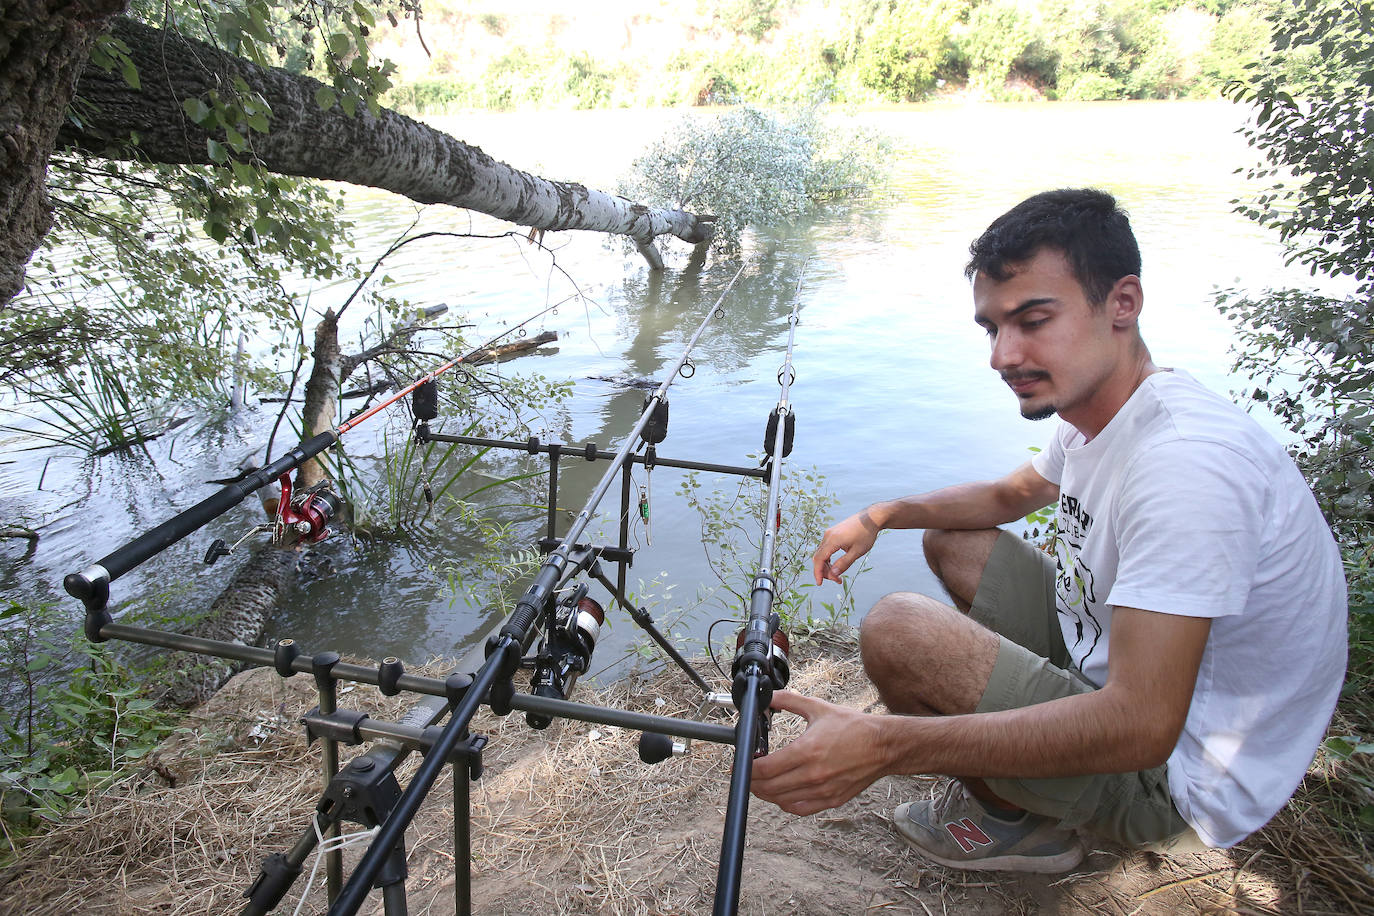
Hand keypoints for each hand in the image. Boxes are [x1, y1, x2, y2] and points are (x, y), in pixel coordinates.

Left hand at [750, 690, 889, 815]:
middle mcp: (813, 775)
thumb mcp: (818, 708)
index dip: (747, 769)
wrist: (883, 745)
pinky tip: (782, 794)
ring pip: (781, 801)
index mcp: (806, 751)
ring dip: (766, 794)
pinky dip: (786, 804)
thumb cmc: (854, 727)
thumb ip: (789, 701)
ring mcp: (822, 790)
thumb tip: (768, 697)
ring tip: (761, 782)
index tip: (740, 764)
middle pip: (769, 788)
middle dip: (752, 782)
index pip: (765, 769)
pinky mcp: (832, 800)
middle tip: (747, 773)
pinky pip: (800, 808)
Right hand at [811, 508, 880, 584]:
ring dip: (826, 566)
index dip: (818, 573)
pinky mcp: (831, 533)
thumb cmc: (866, 534)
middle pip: (818, 557)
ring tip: (838, 575)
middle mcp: (827, 536)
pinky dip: (827, 558)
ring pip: (821, 553)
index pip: (819, 559)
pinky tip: (834, 565)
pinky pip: (825, 548)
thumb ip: (844, 564)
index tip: (819, 584)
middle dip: (824, 571)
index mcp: (833, 540)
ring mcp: (829, 533)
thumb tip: (832, 575)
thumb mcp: (857, 552)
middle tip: (837, 580)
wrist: (870, 518)